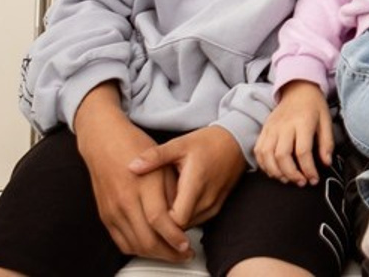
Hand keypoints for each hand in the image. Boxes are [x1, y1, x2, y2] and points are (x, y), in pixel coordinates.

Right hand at [74, 86, 191, 260]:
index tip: (187, 245)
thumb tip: (182, 217)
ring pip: (134, 245)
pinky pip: (121, 242)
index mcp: (142, 184)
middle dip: (168, 253)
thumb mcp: (163, 161)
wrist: (103, 141)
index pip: (159, 220)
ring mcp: (112, 211)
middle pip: (146, 239)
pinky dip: (137, 249)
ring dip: (154, 255)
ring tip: (171, 254)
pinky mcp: (105, 216)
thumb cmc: (135, 146)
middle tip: (184, 255)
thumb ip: (172, 191)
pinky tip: (151, 248)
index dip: (174, 237)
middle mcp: (125, 201)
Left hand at [129, 126, 245, 228]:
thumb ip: (156, 156)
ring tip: (161, 207)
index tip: (147, 212)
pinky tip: (176, 204)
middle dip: (164, 223)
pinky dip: (185, 217)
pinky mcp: (216, 208)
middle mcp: (206, 200)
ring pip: (188, 226)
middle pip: (180, 227)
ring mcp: (213, 206)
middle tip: (148, 211)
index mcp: (195, 185)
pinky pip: (197, 221)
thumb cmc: (209, 142)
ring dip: (175, 221)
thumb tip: (132, 166)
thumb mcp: (180, 144)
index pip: (175, 221)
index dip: (160, 221)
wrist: (236, 142)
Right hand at [254, 82, 334, 185]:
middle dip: (291, 174)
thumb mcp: (326, 120)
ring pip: (267, 155)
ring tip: (288, 179)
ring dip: (276, 173)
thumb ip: (327, 142)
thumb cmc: (314, 106)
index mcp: (303, 121)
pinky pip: (259, 151)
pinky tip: (274, 171)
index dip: (308, 169)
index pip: (302, 151)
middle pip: (282, 156)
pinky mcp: (264, 129)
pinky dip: (264, 165)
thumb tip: (326, 163)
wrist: (298, 87)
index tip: (314, 179)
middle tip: (301, 182)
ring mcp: (272, 127)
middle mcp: (285, 125)